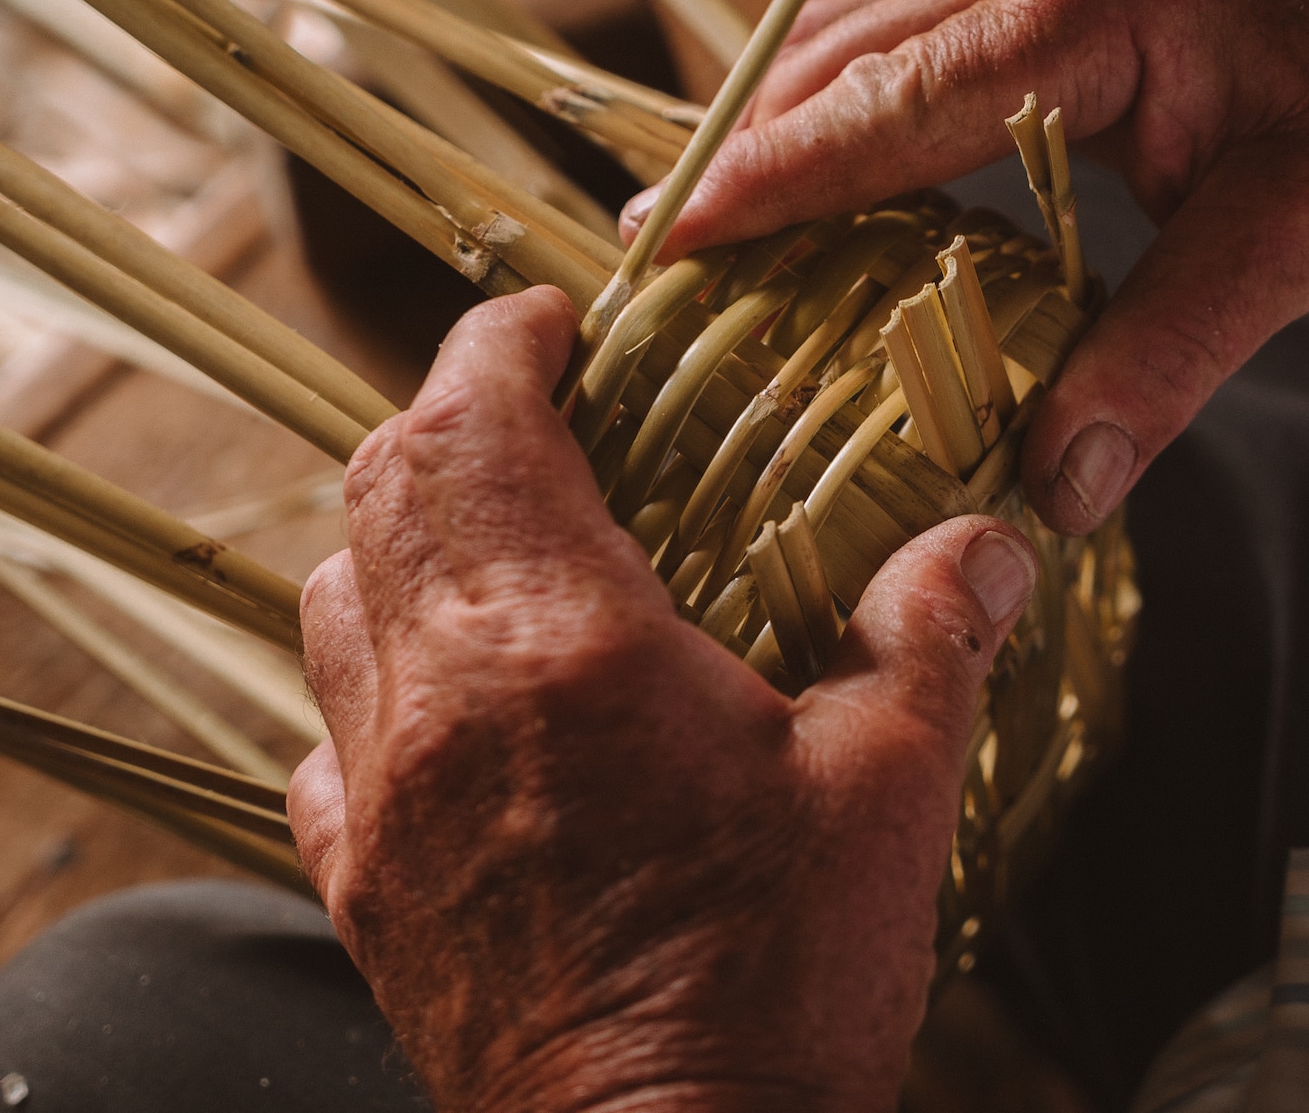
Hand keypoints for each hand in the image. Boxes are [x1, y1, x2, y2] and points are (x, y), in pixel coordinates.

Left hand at [287, 287, 1037, 1112]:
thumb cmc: (775, 985)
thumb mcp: (889, 790)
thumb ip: (929, 632)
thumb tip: (987, 541)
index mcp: (560, 644)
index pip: (473, 424)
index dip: (501, 344)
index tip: (554, 324)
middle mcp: (437, 698)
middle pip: (381, 488)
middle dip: (448, 419)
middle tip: (531, 410)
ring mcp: (378, 795)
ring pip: (330, 600)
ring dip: (396, 540)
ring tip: (491, 544)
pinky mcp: (360, 884)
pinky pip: (321, 738)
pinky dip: (369, 682)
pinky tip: (447, 707)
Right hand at [624, 0, 1308, 534]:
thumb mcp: (1291, 240)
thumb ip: (1165, 360)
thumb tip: (1053, 492)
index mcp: (1082, 6)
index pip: (878, 103)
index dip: (763, 179)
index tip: (665, 242)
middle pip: (837, 59)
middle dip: (737, 152)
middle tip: (647, 249)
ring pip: (855, 35)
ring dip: (776, 124)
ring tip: (698, 217)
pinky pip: (900, 34)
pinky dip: (838, 106)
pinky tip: (808, 170)